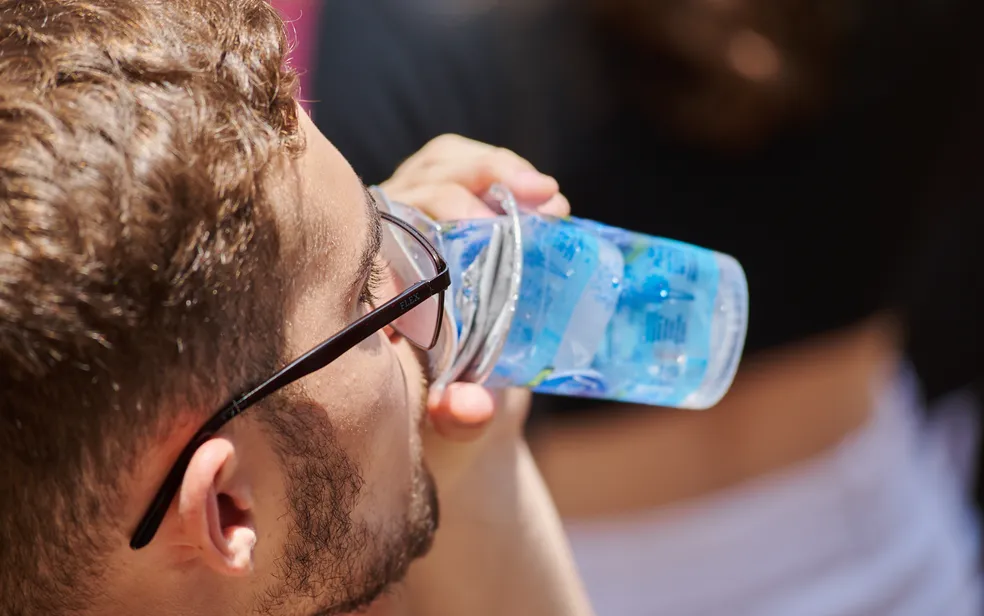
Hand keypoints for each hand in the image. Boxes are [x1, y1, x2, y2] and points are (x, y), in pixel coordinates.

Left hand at [379, 135, 569, 481]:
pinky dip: (501, 172)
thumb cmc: (438, 423)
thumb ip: (457, 419)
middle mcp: (382, 252)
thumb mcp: (448, 427)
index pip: (386, 230)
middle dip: (474, 183)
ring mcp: (413, 229)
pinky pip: (460, 173)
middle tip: (532, 198)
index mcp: (368, 294)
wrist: (454, 421)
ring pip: (438, 168)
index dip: (435, 216)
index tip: (485, 225)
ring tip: (545, 193)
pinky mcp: (447, 220)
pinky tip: (542, 196)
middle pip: (415, 186)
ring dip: (492, 169)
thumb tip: (471, 407)